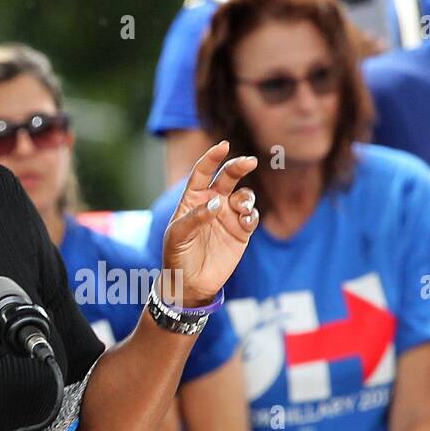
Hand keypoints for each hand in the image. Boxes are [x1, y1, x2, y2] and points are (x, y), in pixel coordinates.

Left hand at [160, 142, 258, 307]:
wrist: (190, 284)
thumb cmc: (177, 256)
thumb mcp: (178, 236)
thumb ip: (195, 217)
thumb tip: (216, 203)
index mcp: (193, 198)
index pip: (203, 172)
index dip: (213, 157)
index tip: (224, 146)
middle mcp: (213, 203)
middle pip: (228, 177)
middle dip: (239, 166)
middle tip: (249, 162)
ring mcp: (228, 216)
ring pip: (244, 195)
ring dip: (246, 197)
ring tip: (242, 209)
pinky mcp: (241, 231)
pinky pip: (252, 217)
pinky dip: (252, 215)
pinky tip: (245, 222)